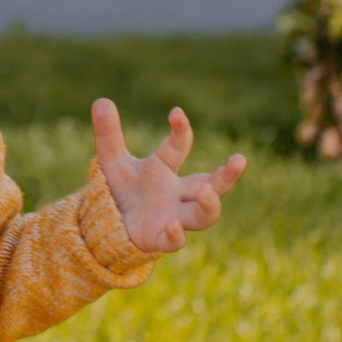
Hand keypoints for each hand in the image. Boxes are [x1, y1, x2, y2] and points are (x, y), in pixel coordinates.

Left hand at [90, 98, 246, 254]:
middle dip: (228, 174)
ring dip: (210, 205)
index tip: (175, 113)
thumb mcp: (111, 160)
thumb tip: (101, 100)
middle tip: (240, 159)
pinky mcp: (160, 239)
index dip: (180, 130)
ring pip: (204, 215)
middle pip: (213, 185)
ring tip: (206, 192)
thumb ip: (108, 134)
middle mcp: (178, 193)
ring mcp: (173, 217)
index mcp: (166, 168)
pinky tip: (173, 226)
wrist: (109, 224)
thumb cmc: (121, 190)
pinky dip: (176, 235)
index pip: (179, 146)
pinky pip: (175, 241)